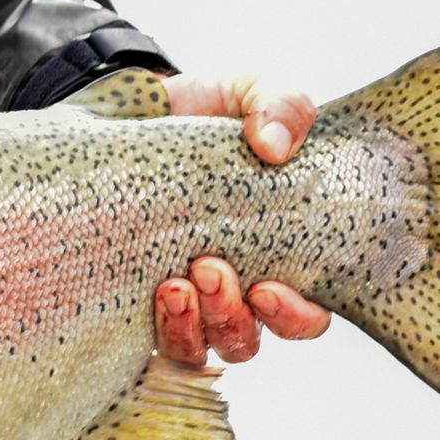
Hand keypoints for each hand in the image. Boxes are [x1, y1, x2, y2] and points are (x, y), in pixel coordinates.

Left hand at [153, 72, 332, 365]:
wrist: (134, 110)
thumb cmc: (206, 112)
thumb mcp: (247, 93)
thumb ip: (278, 106)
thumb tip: (275, 144)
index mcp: (280, 253)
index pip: (305, 315)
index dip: (295, 314)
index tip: (269, 287)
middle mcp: (237, 288)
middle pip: (248, 339)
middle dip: (233, 316)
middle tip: (210, 267)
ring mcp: (186, 298)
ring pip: (201, 346)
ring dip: (192, 326)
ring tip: (174, 284)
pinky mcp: (137, 296)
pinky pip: (155, 339)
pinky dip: (159, 328)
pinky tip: (150, 293)